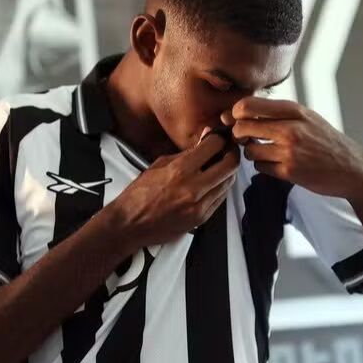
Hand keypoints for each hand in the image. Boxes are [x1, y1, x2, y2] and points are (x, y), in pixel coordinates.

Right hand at [108, 132, 239, 246]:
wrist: (130, 224)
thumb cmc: (139, 193)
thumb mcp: (158, 165)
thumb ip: (185, 153)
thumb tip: (205, 139)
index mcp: (180, 170)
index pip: (213, 147)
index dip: (220, 139)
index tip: (219, 138)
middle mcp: (194, 188)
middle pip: (229, 165)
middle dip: (232, 154)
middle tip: (229, 150)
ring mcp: (199, 205)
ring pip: (228, 183)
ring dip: (228, 172)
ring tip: (222, 165)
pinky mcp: (201, 218)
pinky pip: (220, 199)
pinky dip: (220, 188)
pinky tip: (213, 183)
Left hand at [220, 96, 362, 201]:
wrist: (352, 168)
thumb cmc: (326, 141)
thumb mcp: (307, 117)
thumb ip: (278, 113)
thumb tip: (239, 111)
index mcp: (294, 110)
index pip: (248, 106)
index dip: (235, 114)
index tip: (238, 120)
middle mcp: (290, 129)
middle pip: (243, 128)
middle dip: (239, 134)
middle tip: (246, 139)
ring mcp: (289, 151)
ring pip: (249, 151)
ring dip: (252, 152)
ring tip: (264, 152)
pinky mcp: (289, 172)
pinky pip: (260, 167)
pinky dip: (263, 166)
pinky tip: (275, 164)